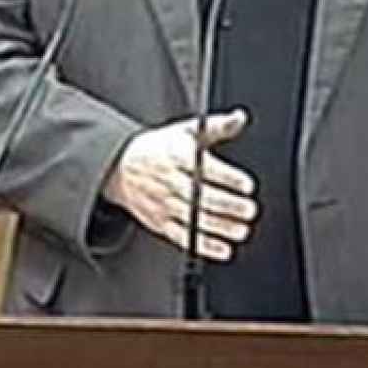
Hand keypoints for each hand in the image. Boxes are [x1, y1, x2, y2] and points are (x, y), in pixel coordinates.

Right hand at [102, 109, 257, 261]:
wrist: (119, 167)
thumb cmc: (158, 149)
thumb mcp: (184, 131)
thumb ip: (216, 126)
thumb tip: (240, 117)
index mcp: (177, 156)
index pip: (204, 168)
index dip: (227, 178)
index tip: (247, 185)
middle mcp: (170, 181)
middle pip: (200, 196)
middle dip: (227, 206)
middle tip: (249, 210)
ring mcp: (164, 204)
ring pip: (193, 219)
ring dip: (219, 227)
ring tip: (241, 230)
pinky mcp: (160, 223)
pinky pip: (182, 237)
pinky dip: (203, 245)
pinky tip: (223, 249)